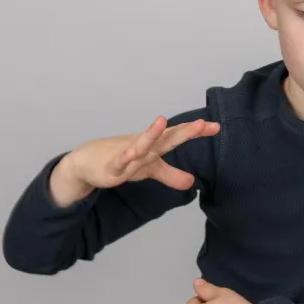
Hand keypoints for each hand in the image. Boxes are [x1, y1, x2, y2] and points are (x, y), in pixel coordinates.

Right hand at [49, 116, 219, 206]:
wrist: (86, 162)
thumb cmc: (124, 161)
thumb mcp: (150, 170)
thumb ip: (171, 174)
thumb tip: (192, 182)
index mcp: (154, 146)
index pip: (178, 136)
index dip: (195, 132)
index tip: (216, 126)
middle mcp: (144, 147)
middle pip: (166, 138)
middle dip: (183, 132)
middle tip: (201, 123)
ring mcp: (127, 156)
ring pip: (142, 145)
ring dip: (151, 134)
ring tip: (162, 122)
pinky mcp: (112, 168)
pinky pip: (119, 163)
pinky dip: (125, 158)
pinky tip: (132, 152)